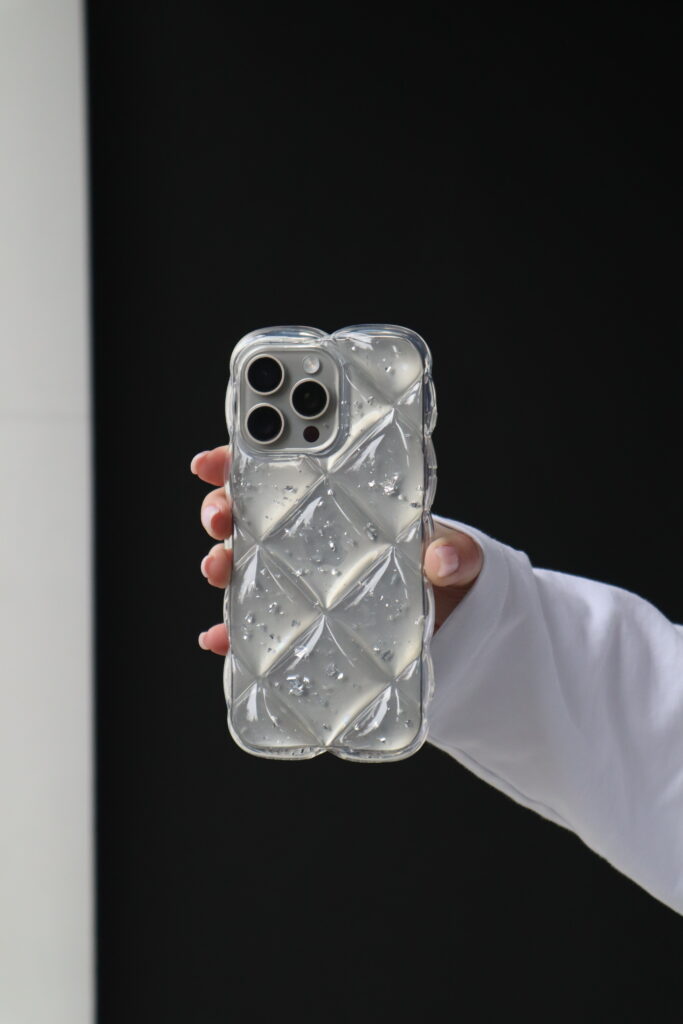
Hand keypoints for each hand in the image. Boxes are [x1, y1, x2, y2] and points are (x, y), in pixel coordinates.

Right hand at [191, 446, 483, 653]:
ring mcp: (299, 580)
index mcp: (340, 503)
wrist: (448, 622)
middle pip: (247, 513)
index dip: (241, 461)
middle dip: (220, 508)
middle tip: (218, 516)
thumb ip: (455, 553)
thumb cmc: (442, 570)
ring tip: (217, 569)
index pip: (281, 470)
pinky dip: (230, 631)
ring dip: (219, 563)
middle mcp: (309, 537)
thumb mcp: (455, 555)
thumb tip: (442, 559)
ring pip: (242, 564)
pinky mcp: (297, 623)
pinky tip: (218, 637)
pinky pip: (253, 625)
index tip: (215, 461)